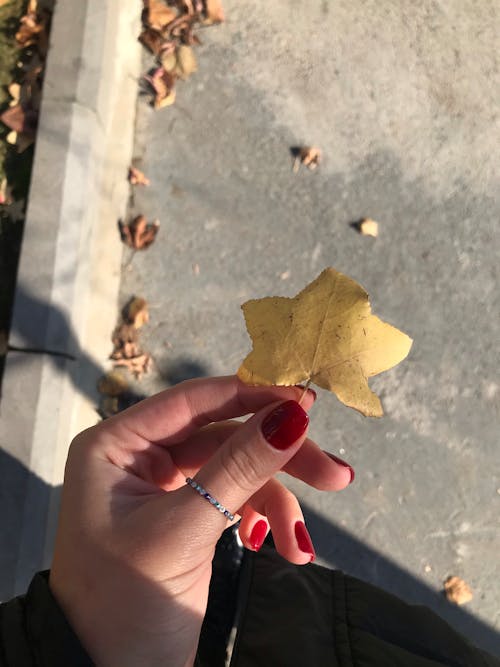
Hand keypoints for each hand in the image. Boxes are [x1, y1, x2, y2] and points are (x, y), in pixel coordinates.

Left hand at [49, 376, 352, 665]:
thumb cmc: (125, 603)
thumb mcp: (184, 530)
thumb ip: (239, 467)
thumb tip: (293, 415)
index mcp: (117, 444)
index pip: (194, 400)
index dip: (253, 395)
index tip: (306, 401)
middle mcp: (139, 455)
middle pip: (225, 436)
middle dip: (278, 458)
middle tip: (335, 475)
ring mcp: (164, 485)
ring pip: (236, 469)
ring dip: (276, 500)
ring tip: (301, 542)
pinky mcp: (187, 512)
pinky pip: (234, 498)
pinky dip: (260, 518)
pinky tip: (273, 544)